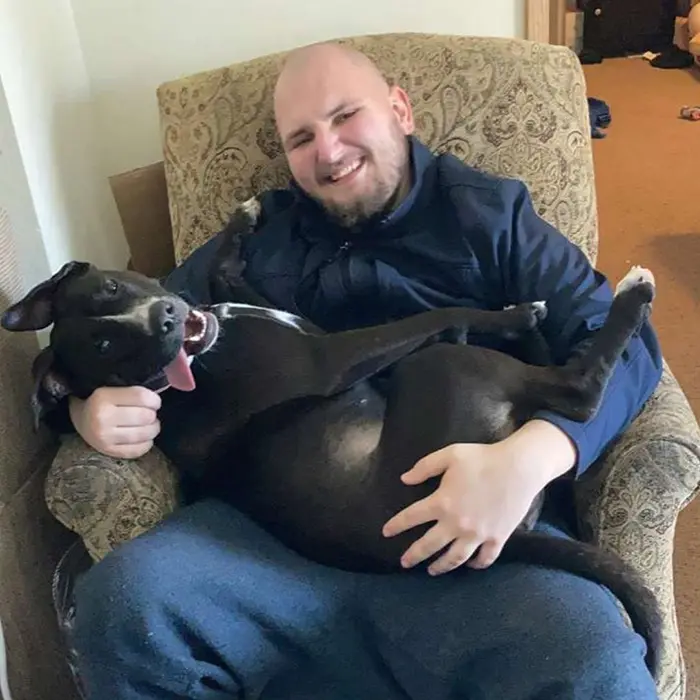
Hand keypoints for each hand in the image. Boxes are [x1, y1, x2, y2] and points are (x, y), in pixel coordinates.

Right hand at [69, 386, 161, 458]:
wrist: (81, 418)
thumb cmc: (103, 400)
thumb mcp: (113, 387)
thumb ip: (134, 390)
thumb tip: (163, 391)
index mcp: (103, 396)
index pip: (142, 397)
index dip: (154, 400)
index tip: (153, 401)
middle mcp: (102, 418)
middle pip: (145, 417)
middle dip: (153, 415)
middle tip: (150, 413)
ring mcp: (104, 437)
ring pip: (144, 434)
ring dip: (152, 429)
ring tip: (149, 425)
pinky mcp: (107, 451)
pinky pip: (137, 450)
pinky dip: (146, 444)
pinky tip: (145, 438)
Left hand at [382, 420, 575, 575]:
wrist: (519, 467)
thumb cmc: (482, 458)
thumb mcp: (449, 455)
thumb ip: (424, 467)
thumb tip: (404, 479)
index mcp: (442, 502)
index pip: (411, 517)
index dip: (396, 526)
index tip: (385, 533)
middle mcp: (456, 523)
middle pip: (429, 545)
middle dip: (414, 555)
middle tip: (404, 563)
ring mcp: (478, 534)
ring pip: (455, 558)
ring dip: (441, 566)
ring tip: (432, 570)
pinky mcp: (497, 538)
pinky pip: (484, 558)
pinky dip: (476, 565)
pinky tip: (469, 565)